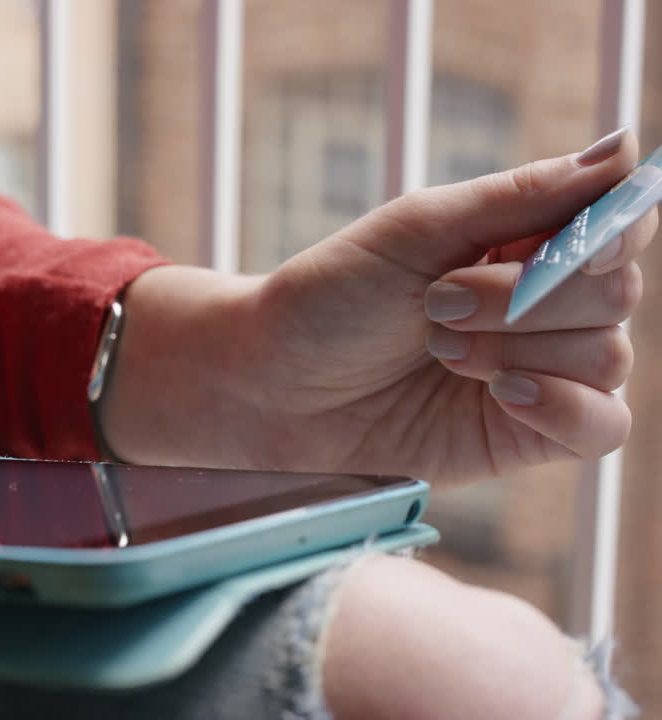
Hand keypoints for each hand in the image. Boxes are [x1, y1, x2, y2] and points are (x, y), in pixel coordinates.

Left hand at [104, 130, 651, 482]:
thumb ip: (522, 196)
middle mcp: (545, 305)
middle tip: (434, 305)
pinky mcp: (527, 434)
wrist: (271, 384)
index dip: (608, 233)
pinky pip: (602, 426)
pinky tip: (502, 391)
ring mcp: (541, 370)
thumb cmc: (331, 298)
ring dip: (513, 347)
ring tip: (435, 348)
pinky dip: (564, 406)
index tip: (557, 246)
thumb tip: (627, 149)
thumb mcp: (417, 231)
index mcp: (524, 241)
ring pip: (606, 356)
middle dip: (522, 297)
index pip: (617, 226)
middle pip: (614, 293)